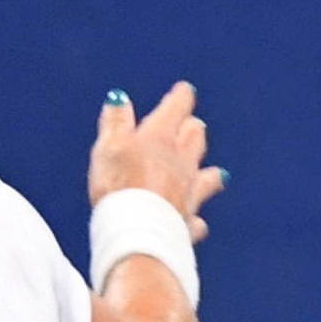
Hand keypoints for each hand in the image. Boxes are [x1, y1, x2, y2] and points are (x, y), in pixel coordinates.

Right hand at [89, 82, 227, 240]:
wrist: (138, 231)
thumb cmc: (118, 186)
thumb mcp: (108, 146)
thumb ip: (115, 122)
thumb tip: (119, 99)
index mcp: (160, 137)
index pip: (177, 108)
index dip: (181, 96)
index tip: (184, 90)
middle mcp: (181, 161)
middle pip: (195, 137)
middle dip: (191, 129)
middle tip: (189, 125)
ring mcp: (189, 192)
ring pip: (208, 175)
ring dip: (207, 171)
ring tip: (212, 172)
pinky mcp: (188, 221)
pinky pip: (197, 219)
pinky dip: (196, 217)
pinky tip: (196, 220)